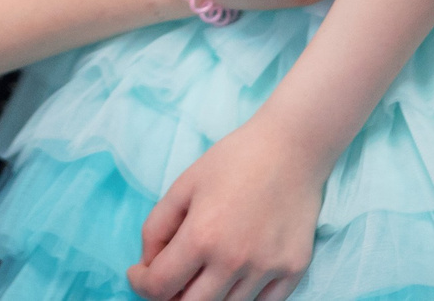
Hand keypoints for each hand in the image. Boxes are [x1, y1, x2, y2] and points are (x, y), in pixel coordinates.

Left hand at [129, 115, 323, 300]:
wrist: (291, 147)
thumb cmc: (234, 160)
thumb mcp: (183, 185)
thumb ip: (157, 228)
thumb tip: (149, 264)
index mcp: (201, 237)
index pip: (159, 287)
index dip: (141, 284)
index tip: (139, 273)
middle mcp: (234, 260)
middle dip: (171, 297)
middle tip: (171, 279)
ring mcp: (267, 269)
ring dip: (208, 296)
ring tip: (204, 272)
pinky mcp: (294, 269)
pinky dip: (244, 297)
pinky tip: (236, 275)